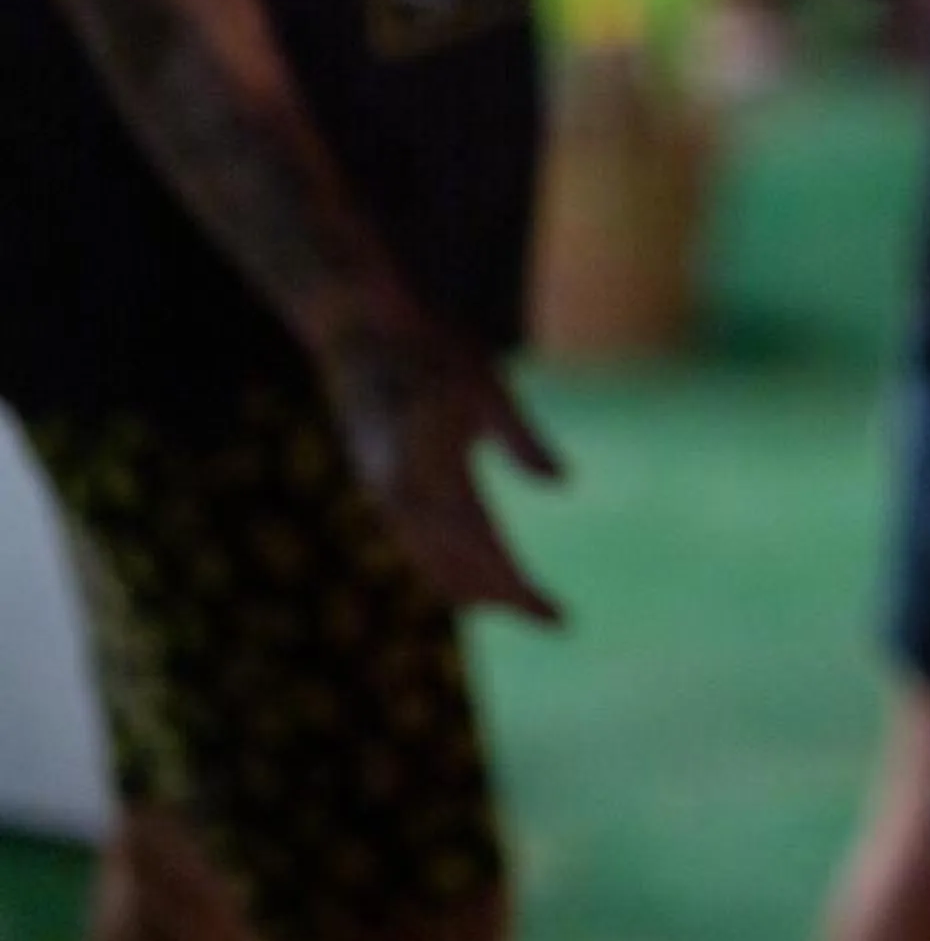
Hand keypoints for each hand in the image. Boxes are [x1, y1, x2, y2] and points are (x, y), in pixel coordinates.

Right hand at [317, 295, 565, 624]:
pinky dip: (438, 562)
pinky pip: (409, 540)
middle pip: (455, 570)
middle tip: (549, 617)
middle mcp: (402, 494)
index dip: (521, 593)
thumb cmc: (431, 342)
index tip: (558, 620)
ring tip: (512, 601)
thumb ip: (521, 438)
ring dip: (468, 585)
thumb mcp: (487, 384)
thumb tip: (564, 484)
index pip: (486, 554)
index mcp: (434, 474)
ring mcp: (381, 489)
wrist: (354, 320)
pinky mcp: (373, 477)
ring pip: (426, 561)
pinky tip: (460, 564)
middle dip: (501, 597)